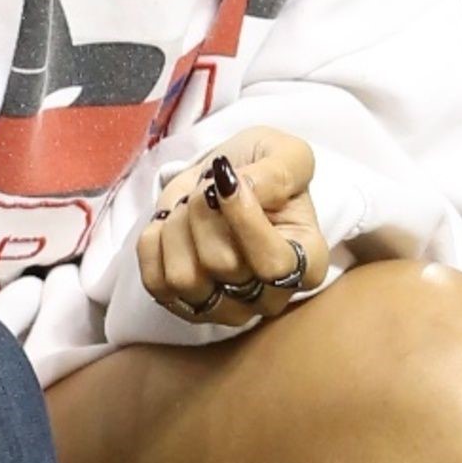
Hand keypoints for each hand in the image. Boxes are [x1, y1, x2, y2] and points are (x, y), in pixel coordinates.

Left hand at [137, 130, 328, 329]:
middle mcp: (269, 297)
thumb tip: (239, 188)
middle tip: (206, 187)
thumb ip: (279, 170)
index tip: (227, 178)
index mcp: (307, 264)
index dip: (243, 218)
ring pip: (184, 278)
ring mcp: (225, 308)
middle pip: (222, 264)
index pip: (273, 264)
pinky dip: (153, 243)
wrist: (223, 180)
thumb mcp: (286, 154)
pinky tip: (170, 225)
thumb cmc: (263, 170)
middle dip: (204, 211)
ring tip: (189, 206)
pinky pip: (155, 282)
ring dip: (177, 227)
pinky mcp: (183, 306)